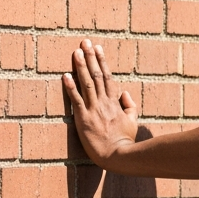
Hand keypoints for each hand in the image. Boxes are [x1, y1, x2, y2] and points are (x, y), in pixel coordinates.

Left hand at [62, 40, 139, 164]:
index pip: (108, 77)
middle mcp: (104, 102)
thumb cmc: (125, 140)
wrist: (118, 155)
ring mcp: (94, 109)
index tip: (98, 48)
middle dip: (91, 58)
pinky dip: (70, 87)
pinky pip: (76, 100)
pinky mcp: (84, 118)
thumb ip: (130, 106)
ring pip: (87, 83)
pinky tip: (65, 76)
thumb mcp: (133, 121)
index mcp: (115, 102)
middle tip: (85, 42)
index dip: (102, 61)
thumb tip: (125, 92)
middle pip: (97, 75)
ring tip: (76, 52)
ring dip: (80, 67)